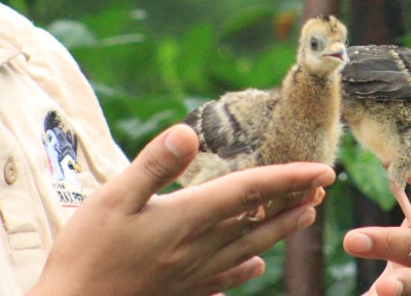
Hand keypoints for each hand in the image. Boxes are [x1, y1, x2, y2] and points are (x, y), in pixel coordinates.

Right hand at [28, 124, 334, 295]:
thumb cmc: (87, 254)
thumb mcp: (113, 198)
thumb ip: (154, 165)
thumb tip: (189, 131)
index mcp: (187, 219)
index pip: (250, 192)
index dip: (289, 178)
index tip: (323, 169)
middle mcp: (198, 249)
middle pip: (259, 221)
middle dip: (295, 202)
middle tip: (324, 187)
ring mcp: (192, 275)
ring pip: (249, 249)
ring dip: (280, 231)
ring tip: (304, 217)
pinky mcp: (180, 293)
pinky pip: (224, 280)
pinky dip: (245, 269)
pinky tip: (253, 266)